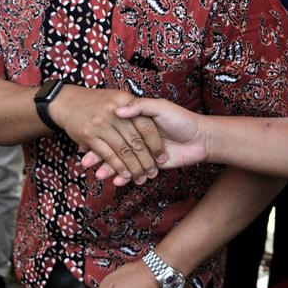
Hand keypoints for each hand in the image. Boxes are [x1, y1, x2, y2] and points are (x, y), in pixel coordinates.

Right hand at [49, 85, 163, 185]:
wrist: (65, 101)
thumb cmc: (93, 101)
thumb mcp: (118, 96)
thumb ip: (137, 105)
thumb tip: (149, 126)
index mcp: (125, 100)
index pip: (146, 125)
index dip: (155, 143)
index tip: (162, 157)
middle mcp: (115, 111)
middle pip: (136, 141)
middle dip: (146, 160)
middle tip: (152, 172)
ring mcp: (101, 123)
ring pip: (123, 151)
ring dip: (133, 168)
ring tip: (141, 178)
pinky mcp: (89, 135)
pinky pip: (108, 154)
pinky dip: (117, 167)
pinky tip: (124, 175)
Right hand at [87, 98, 207, 183]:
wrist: (202, 138)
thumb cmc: (181, 119)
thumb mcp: (160, 107)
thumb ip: (140, 107)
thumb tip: (119, 112)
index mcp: (137, 121)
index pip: (114, 129)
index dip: (99, 134)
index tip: (85, 139)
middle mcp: (137, 136)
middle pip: (114, 147)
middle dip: (99, 155)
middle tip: (85, 162)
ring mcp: (143, 152)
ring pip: (121, 161)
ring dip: (108, 169)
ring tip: (97, 174)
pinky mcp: (150, 165)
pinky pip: (133, 172)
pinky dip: (124, 177)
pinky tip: (114, 181)